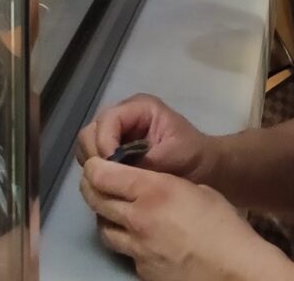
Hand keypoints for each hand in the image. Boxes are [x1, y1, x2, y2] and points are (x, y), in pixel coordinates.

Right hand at [77, 93, 216, 186]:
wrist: (205, 167)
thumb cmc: (194, 155)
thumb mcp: (175, 154)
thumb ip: (145, 160)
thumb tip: (118, 172)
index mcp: (139, 108)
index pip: (108, 120)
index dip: (105, 142)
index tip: (114, 168)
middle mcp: (122, 116)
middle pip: (91, 132)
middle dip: (96, 156)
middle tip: (109, 179)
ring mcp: (115, 134)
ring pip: (87, 146)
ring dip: (95, 166)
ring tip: (110, 184)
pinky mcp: (113, 151)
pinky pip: (94, 160)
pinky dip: (98, 172)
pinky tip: (110, 185)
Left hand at [81, 159, 273, 280]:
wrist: (234, 270)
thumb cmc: (224, 225)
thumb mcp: (196, 189)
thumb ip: (166, 185)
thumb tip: (152, 187)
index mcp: (152, 191)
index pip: (101, 174)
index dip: (94, 167)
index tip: (97, 164)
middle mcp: (137, 219)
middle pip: (95, 200)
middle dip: (91, 188)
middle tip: (96, 182)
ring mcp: (136, 249)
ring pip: (103, 229)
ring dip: (105, 217)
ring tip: (116, 212)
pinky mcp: (141, 271)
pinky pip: (125, 252)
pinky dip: (128, 243)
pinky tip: (142, 240)